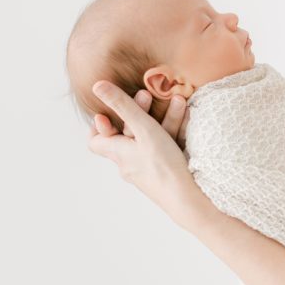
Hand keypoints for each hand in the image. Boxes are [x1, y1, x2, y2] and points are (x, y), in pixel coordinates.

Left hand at [87, 81, 212, 231]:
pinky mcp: (166, 176)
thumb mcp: (142, 128)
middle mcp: (129, 165)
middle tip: (148, 96)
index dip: (100, 126)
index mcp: (118, 154)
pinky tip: (189, 121)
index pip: (95, 142)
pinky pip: (166, 151)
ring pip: (151, 141)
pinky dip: (175, 135)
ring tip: (179, 101)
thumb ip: (122, 105)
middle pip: (127, 135)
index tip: (109, 112)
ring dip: (164, 120)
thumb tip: (97, 85)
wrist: (188, 199)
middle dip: (140, 113)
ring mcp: (147, 172)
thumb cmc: (162, 164)